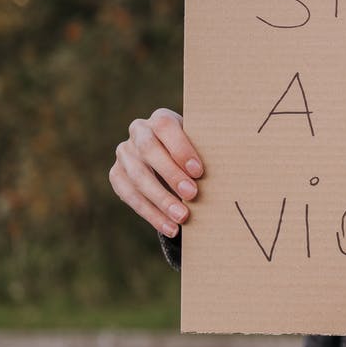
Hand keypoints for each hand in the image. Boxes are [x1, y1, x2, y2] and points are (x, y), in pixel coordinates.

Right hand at [109, 108, 203, 237]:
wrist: (172, 160)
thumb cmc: (194, 153)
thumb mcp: (201, 146)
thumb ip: (207, 152)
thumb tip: (229, 169)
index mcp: (161, 118)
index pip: (165, 127)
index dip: (181, 148)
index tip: (199, 171)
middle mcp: (139, 131)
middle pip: (149, 151)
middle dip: (171, 174)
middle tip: (192, 194)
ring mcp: (124, 153)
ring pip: (138, 177)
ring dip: (161, 200)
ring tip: (182, 218)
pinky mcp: (116, 174)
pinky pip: (130, 196)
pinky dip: (151, 214)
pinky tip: (169, 227)